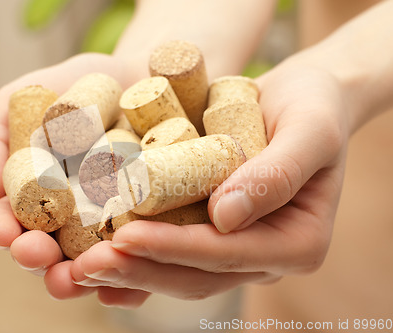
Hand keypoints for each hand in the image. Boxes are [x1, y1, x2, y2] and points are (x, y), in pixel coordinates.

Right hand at [0, 52, 150, 305]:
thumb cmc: (77, 86)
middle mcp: (71, 219)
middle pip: (49, 253)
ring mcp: (112, 224)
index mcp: (35, 197)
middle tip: (36, 253)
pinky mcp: (153, 225)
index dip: (1, 231)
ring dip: (82, 273)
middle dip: (36, 260)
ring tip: (80, 269)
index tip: (1, 230)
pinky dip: (135, 268)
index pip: (11, 224)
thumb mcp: (21, 103)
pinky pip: (143, 254)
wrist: (142, 75)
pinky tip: (130, 267)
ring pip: (93, 263)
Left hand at [63, 60, 348, 304]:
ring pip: (177, 271)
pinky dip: (134, 259)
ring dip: (128, 270)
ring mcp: (235, 248)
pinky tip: (98, 262)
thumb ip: (277, 173)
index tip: (127, 237)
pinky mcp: (210, 232)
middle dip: (140, 268)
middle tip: (86, 264)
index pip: (227, 255)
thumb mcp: (309, 129)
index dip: (175, 249)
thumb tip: (224, 217)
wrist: (301, 99)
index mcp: (296, 243)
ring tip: (79, 267)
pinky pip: (170, 253)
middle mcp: (263, 255)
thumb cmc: (313, 107)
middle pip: (195, 274)